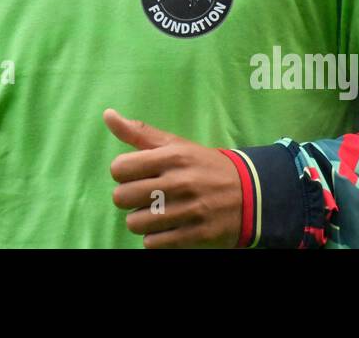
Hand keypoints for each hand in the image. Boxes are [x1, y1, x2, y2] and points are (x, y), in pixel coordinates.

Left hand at [105, 108, 243, 247]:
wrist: (251, 193)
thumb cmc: (203, 166)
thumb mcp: (176, 145)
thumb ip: (140, 133)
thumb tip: (107, 115)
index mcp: (172, 156)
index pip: (119, 168)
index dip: (123, 173)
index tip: (136, 174)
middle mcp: (180, 182)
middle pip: (122, 198)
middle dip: (129, 198)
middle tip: (145, 195)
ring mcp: (189, 210)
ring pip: (135, 223)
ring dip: (142, 220)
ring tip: (157, 212)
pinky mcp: (197, 235)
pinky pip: (154, 243)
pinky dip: (156, 237)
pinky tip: (168, 227)